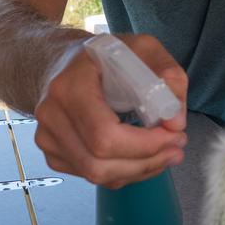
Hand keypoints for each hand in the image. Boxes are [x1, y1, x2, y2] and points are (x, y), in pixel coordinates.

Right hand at [33, 33, 188, 187]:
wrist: (61, 60)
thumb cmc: (101, 56)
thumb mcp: (143, 48)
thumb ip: (169, 77)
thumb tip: (176, 121)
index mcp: (70, 86)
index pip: (104, 136)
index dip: (144, 145)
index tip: (172, 134)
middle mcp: (52, 115)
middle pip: (99, 164)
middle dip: (147, 162)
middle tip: (176, 147)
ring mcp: (48, 137)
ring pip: (97, 176)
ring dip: (139, 170)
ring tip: (165, 152)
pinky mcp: (53, 153)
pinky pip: (92, 176)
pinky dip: (123, 172)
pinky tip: (140, 155)